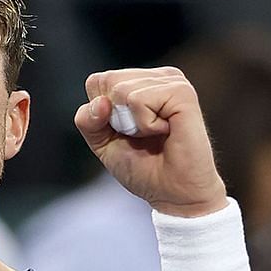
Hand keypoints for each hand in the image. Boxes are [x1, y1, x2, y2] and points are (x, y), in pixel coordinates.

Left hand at [74, 68, 227, 217]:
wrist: (173, 192)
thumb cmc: (143, 167)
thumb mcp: (102, 143)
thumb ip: (88, 121)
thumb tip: (101, 102)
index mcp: (140, 83)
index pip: (97, 81)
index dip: (99, 113)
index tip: (122, 132)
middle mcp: (158, 77)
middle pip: (107, 81)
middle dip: (113, 118)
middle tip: (141, 135)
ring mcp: (172, 82)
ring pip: (121, 90)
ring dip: (131, 124)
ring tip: (155, 134)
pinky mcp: (182, 92)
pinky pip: (138, 99)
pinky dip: (144, 124)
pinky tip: (165, 131)